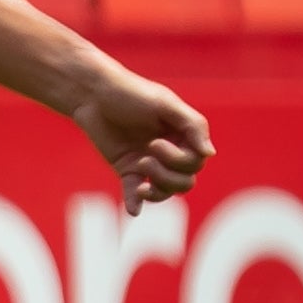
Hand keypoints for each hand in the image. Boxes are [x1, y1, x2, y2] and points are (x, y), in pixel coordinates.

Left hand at [70, 67, 212, 214]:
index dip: (180, 160)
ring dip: (157, 190)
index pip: (196, 162)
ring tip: (139, 168)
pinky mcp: (127, 169)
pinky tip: (133, 210)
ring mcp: (149, 162)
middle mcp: (170, 151)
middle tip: (145, 157)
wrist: (92, 94)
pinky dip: (136, 203)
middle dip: (168, 175)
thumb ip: (192, 125)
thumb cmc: (131, 92)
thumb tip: (210, 154)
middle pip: (185, 181)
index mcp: (183, 135)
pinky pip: (135, 194)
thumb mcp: (164, 103)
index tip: (155, 142)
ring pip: (166, 191)